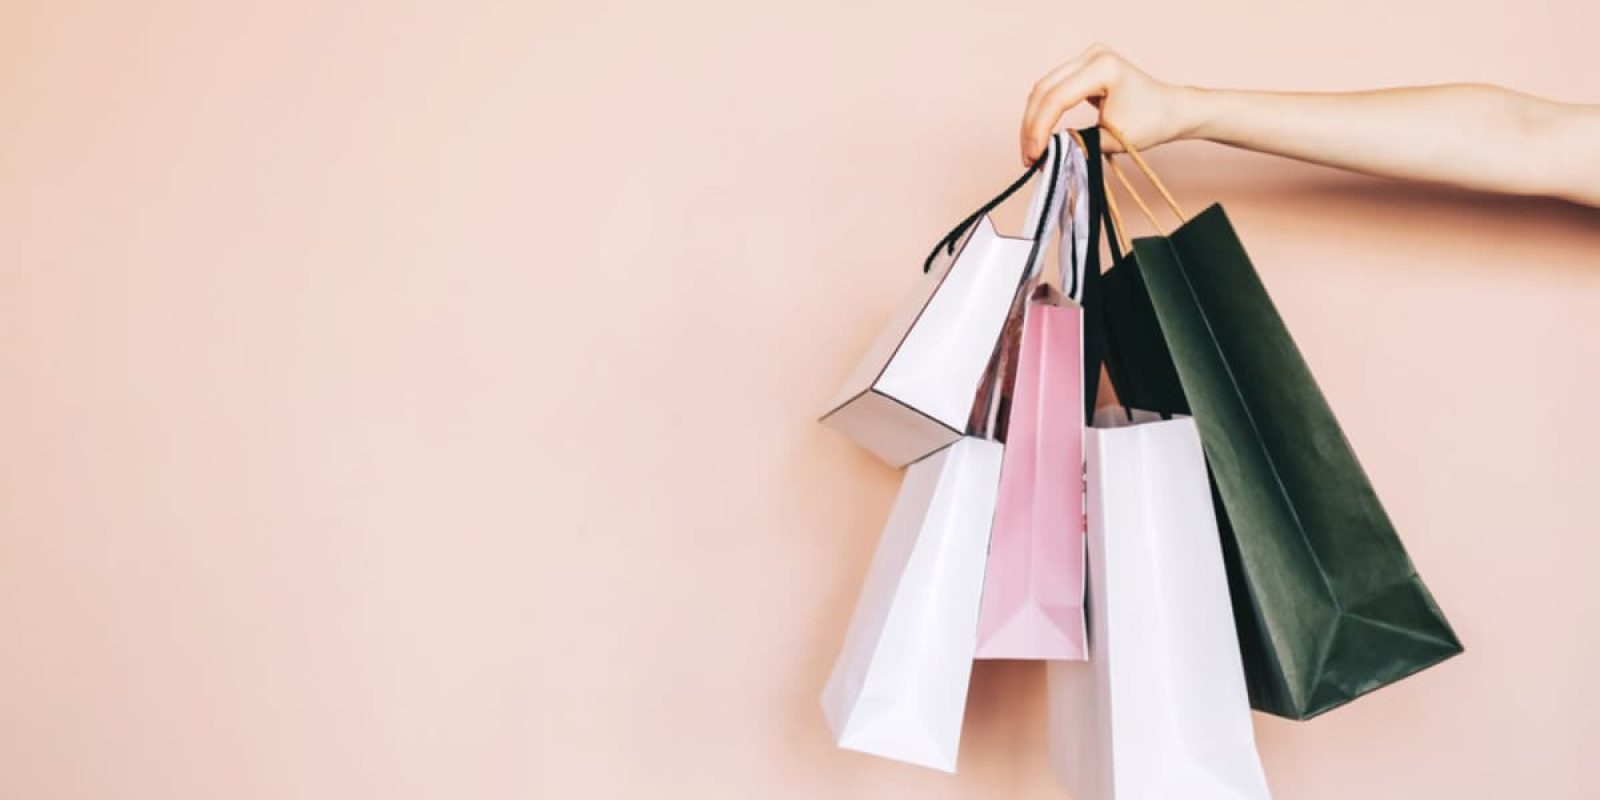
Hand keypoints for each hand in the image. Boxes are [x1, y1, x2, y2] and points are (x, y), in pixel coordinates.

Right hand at [1020, 45, 1195, 165]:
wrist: (1171, 111)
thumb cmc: (1151, 123)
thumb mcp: (1112, 139)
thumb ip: (1078, 143)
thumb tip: (1047, 152)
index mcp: (1103, 67)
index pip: (1057, 98)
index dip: (1039, 129)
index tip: (1034, 157)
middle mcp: (1092, 55)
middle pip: (1044, 90)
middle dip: (1031, 126)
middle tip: (1028, 158)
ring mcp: (1086, 58)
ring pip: (1043, 90)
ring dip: (1033, 121)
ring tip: (1033, 151)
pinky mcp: (1082, 68)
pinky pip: (1052, 89)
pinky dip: (1043, 113)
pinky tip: (1040, 136)